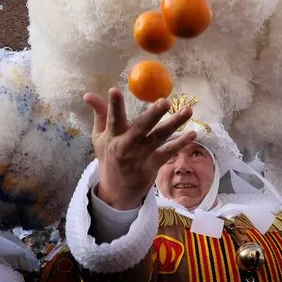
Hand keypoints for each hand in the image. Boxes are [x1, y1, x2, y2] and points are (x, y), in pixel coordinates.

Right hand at [84, 87, 194, 209]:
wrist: (116, 191)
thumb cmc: (109, 157)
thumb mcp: (99, 137)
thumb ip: (99, 114)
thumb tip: (89, 94)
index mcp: (112, 136)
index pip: (112, 118)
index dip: (113, 105)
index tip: (114, 90)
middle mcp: (126, 146)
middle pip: (141, 128)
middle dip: (153, 114)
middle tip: (165, 101)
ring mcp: (141, 156)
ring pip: (159, 137)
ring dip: (175, 124)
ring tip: (188, 111)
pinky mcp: (153, 165)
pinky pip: (168, 152)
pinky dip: (181, 143)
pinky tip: (193, 133)